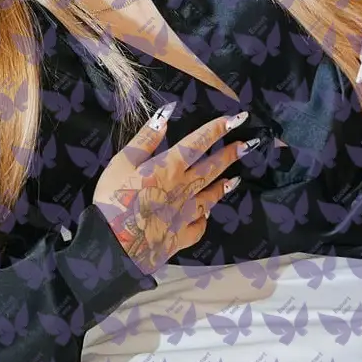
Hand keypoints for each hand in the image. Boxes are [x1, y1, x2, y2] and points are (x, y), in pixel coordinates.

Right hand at [93, 104, 254, 275]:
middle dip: (231, 154)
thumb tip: (166, 114)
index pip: (199, 142)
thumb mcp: (122, 163)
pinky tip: (207, 214)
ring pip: (210, 196)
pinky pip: (199, 226)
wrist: (112, 248)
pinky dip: (205, 218)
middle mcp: (183, 188)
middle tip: (248, 145)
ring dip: (223, 186)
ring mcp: (185, 214)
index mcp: (169, 167)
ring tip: (236, 179)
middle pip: (212, 168)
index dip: (218, 128)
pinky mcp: (181, 237)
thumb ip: (146, 139)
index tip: (239, 118)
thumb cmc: (112, 200)